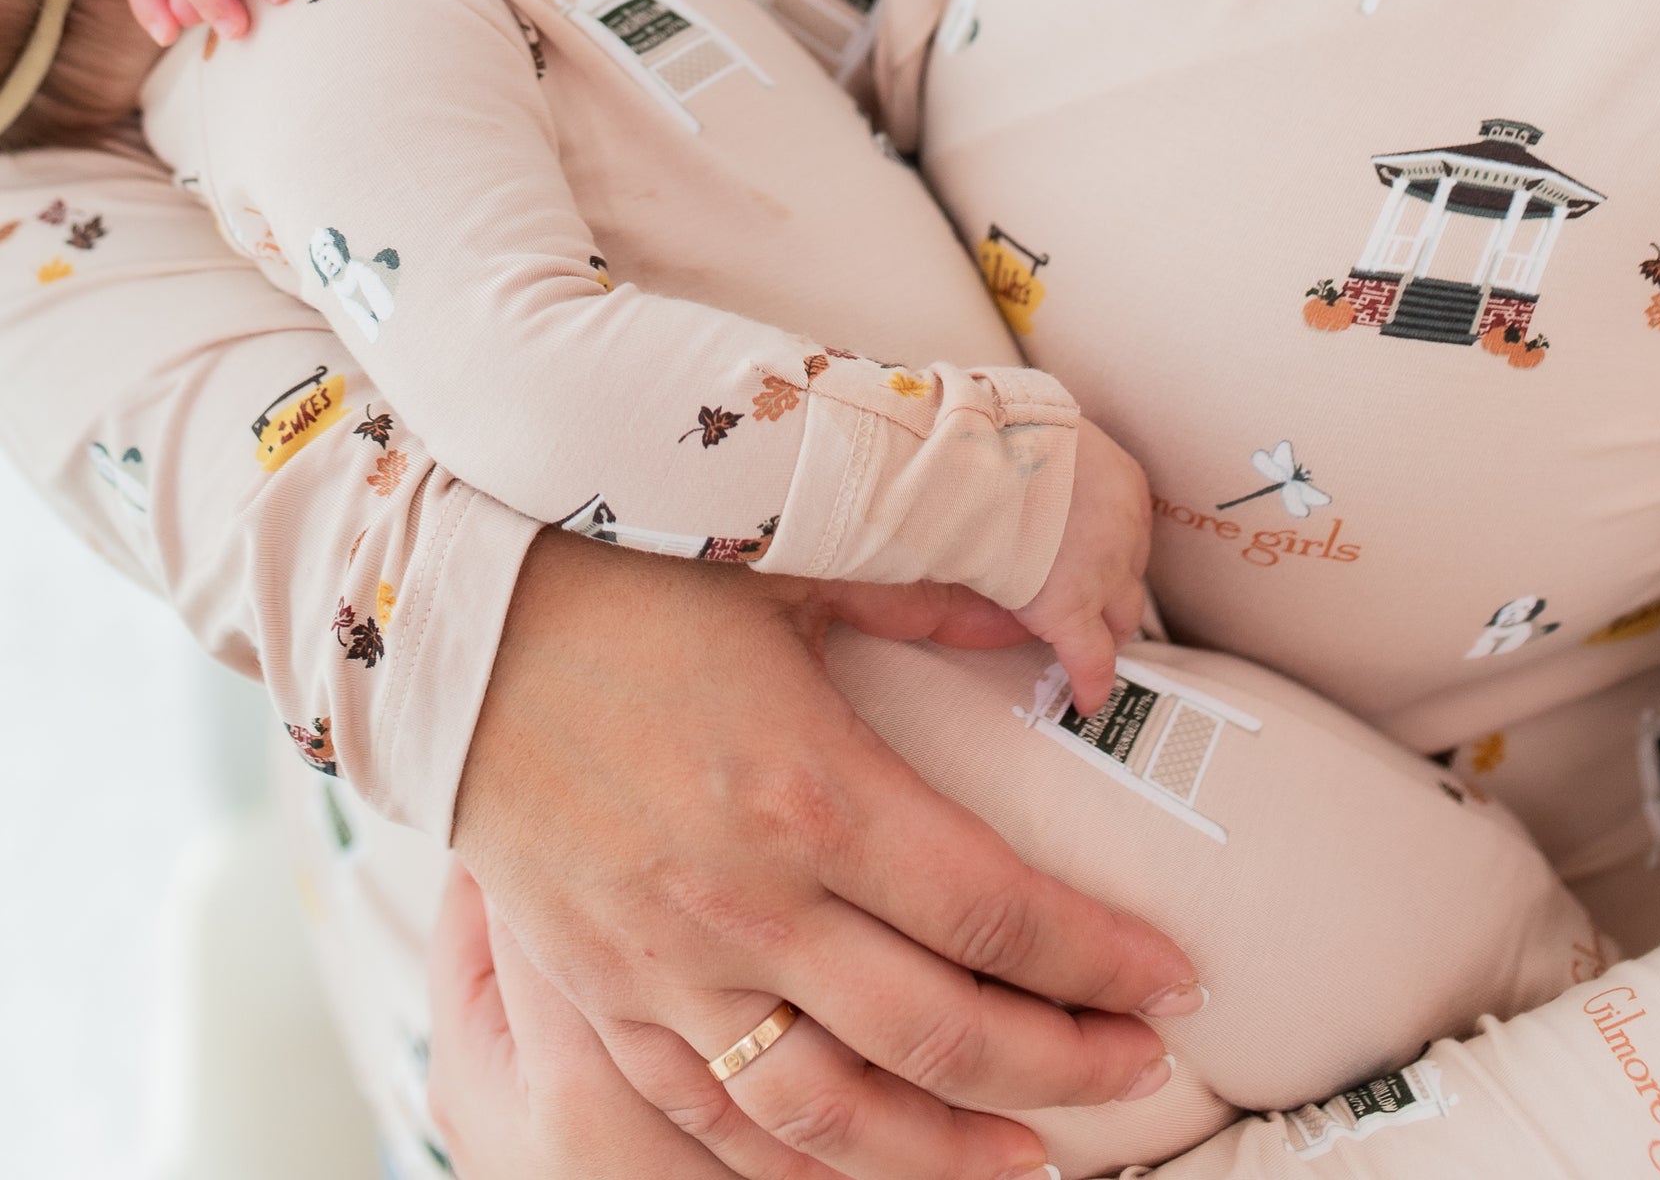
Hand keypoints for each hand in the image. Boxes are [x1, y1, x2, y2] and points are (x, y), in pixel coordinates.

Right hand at [454, 533, 1200, 1179]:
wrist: (452, 630)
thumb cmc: (620, 582)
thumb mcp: (786, 574)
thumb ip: (928, 604)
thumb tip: (1043, 631)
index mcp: (810, 789)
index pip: (993, 910)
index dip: (1099, 957)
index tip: (1173, 975)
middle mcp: (746, 901)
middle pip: (938, 1034)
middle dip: (1063, 1066)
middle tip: (1142, 1065)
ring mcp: (665, 965)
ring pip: (831, 1115)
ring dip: (948, 1153)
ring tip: (1038, 1157)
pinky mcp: (603, 994)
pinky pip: (708, 1117)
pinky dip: (798, 1164)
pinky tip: (864, 1162)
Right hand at [1014, 418, 1151, 715]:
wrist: (980, 450)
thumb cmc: (995, 432)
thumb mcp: (1037, 436)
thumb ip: (1042, 465)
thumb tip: (1019, 480)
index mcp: (1118, 481)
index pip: (1124, 528)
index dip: (1103, 549)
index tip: (1086, 559)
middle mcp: (1124, 528)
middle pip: (1130, 574)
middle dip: (1109, 589)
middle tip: (1085, 601)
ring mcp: (1102, 572)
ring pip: (1119, 617)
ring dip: (1100, 627)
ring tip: (1084, 644)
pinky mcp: (1072, 610)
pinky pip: (1091, 660)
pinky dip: (1089, 683)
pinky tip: (1086, 701)